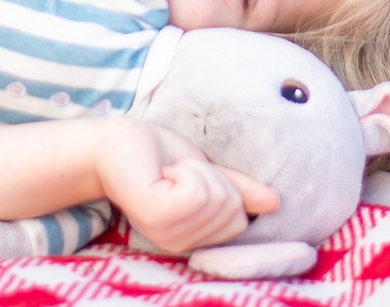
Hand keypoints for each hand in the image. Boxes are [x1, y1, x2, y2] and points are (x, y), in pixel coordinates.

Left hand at [93, 118, 277, 255]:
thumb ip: (238, 191)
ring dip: (196, 170)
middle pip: (231, 209)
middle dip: (210, 176)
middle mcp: (181, 246)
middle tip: (176, 173)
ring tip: (167, 173)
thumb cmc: (156, 156)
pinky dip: (187, 169)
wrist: (115, 142)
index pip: (240, 221)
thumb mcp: (207, 173)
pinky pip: (198, 192)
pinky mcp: (156, 215)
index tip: (191, 179)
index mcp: (193, 240)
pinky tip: (162, 173)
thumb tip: (274, 202)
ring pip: (217, 198)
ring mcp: (167, 235)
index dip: (224, 187)